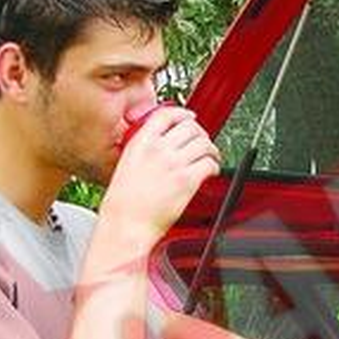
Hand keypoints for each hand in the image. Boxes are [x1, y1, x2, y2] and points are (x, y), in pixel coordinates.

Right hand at [100, 106, 220, 248]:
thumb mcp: (127, 163)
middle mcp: (158, 149)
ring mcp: (173, 164)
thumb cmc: (123, 202)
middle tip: (203, 141)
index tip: (190, 118)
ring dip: (211, 149)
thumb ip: (145, 149)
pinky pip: (209, 163)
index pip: (167, 114)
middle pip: (191, 127)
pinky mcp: (187, 180)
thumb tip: (163, 143)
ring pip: (204, 143)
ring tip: (211, 156)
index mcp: (141, 142)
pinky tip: (211, 171)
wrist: (125, 224)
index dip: (183, 114)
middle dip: (201, 133)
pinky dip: (215, 165)